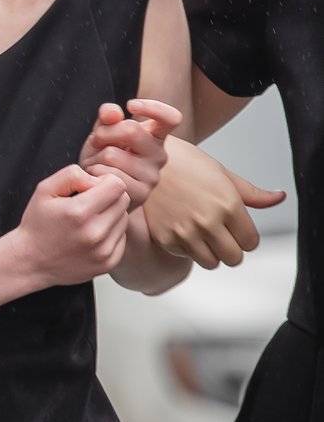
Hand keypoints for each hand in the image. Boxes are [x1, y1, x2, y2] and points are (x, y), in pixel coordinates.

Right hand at [15, 165, 132, 286]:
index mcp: (78, 212)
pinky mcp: (109, 262)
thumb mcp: (44, 190)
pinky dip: (110, 233)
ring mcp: (103, 250)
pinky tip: (91, 235)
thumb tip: (98, 179)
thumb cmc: (37, 224)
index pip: (117, 185)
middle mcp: (95, 233)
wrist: (31, 262)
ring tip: (88, 220)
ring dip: (110, 215)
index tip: (90, 187)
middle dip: (108, 196)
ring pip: (124, 218)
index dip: (104, 181)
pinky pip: (122, 237)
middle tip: (88, 202)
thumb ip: (72, 175)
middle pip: (123, 200)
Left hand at [78, 100, 179, 210]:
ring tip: (99, 164)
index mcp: (155, 136)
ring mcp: (152, 176)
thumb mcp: (102, 132)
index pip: (171, 118)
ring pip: (113, 155)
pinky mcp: (141, 194)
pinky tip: (99, 178)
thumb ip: (107, 117)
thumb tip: (112, 113)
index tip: (131, 105)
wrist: (99, 189)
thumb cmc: (103, 157)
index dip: (154, 108)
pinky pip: (109, 175)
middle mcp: (159, 155)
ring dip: (97, 157)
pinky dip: (96, 174)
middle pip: (132, 130)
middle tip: (96, 141)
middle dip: (104, 132)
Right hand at [147, 137, 284, 268]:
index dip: (245, 237)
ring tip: (201, 235)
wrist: (141, 158)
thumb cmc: (182, 162)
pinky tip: (181, 230)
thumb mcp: (221, 173)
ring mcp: (185, 232)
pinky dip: (186, 248)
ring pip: (211, 263)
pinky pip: (186, 257)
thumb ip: (252, 194)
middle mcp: (208, 222)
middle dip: (231, 248)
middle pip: (234, 258)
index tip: (236, 229)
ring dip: (210, 252)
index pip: (251, 242)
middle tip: (221, 236)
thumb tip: (279, 197)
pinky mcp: (165, 238)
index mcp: (228, 205)